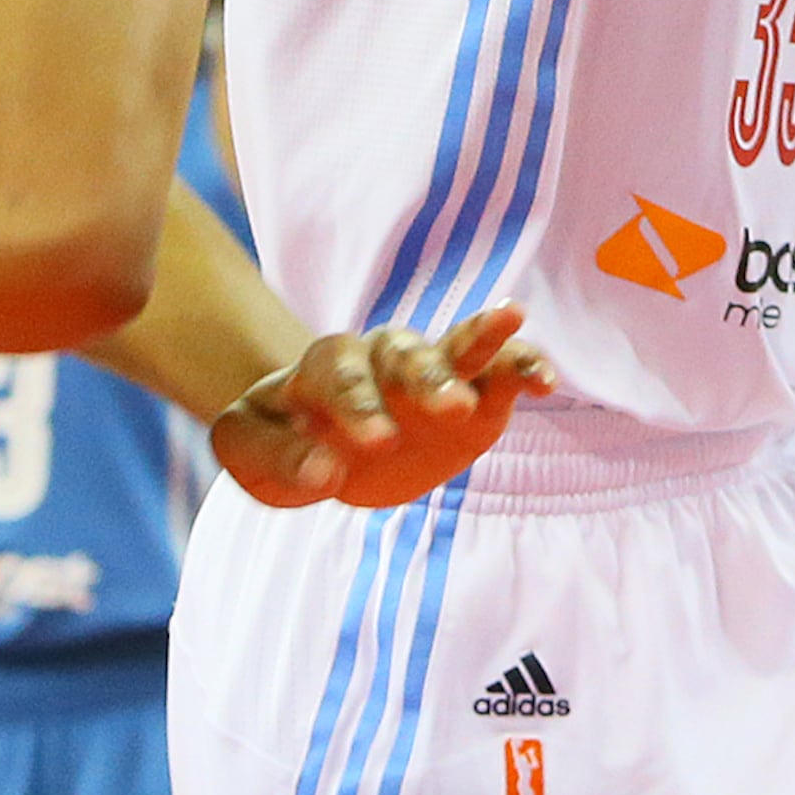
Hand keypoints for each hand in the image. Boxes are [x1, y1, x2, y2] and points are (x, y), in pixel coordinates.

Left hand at [212, 305, 554, 511]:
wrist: (313, 440)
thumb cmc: (275, 439)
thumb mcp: (248, 451)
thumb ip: (276, 459)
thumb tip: (326, 472)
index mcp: (324, 367)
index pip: (341, 373)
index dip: (358, 404)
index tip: (375, 445)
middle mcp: (380, 359)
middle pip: (403, 352)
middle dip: (427, 376)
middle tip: (450, 408)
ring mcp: (430, 375)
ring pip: (456, 346)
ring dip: (483, 337)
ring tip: (514, 321)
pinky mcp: (472, 399)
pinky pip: (499, 374)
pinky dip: (522, 368)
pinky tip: (545, 381)